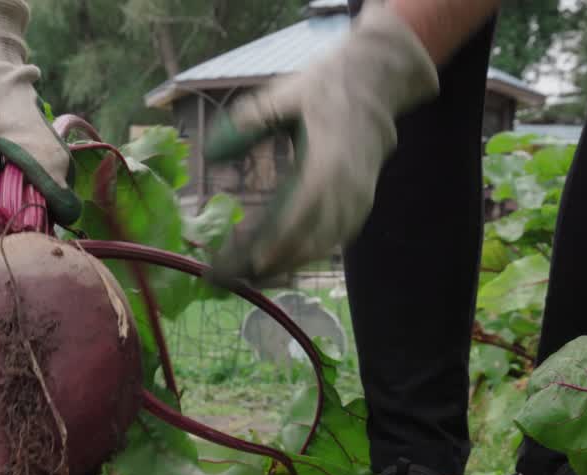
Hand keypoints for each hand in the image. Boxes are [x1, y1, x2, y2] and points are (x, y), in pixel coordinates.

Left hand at [203, 3, 438, 284]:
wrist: (376, 84)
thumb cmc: (323, 88)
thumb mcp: (283, 95)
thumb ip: (248, 123)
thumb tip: (210, 153)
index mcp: (330, 156)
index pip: (306, 206)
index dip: (283, 237)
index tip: (254, 261)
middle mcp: (349, 185)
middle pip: (312, 237)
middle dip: (272, 263)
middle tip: (231, 278)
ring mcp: (358, 199)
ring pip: (322, 246)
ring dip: (285, 265)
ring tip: (244, 279)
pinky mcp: (359, 207)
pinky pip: (332, 241)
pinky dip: (303, 256)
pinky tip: (274, 266)